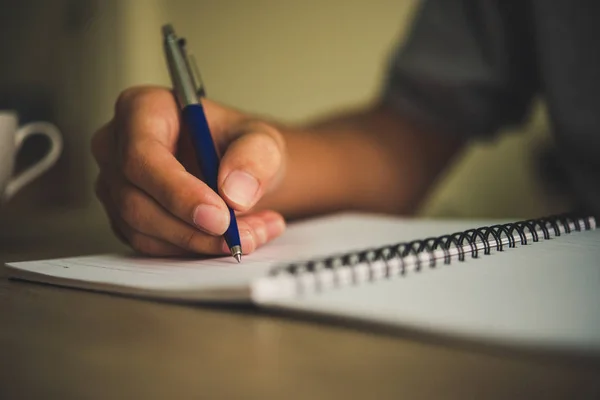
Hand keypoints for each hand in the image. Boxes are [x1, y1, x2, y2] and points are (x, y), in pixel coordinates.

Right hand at [91, 86, 286, 255]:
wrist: (241, 171)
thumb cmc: (241, 146)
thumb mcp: (262, 141)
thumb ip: (254, 158)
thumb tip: (235, 193)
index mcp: (142, 109)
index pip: (143, 155)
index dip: (179, 192)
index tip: (220, 217)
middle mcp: (118, 145)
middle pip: (136, 201)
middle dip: (194, 229)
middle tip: (242, 238)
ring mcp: (115, 184)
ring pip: (143, 230)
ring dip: (201, 243)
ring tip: (251, 235)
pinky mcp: (124, 217)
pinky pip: (152, 245)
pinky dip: (195, 250)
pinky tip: (233, 238)